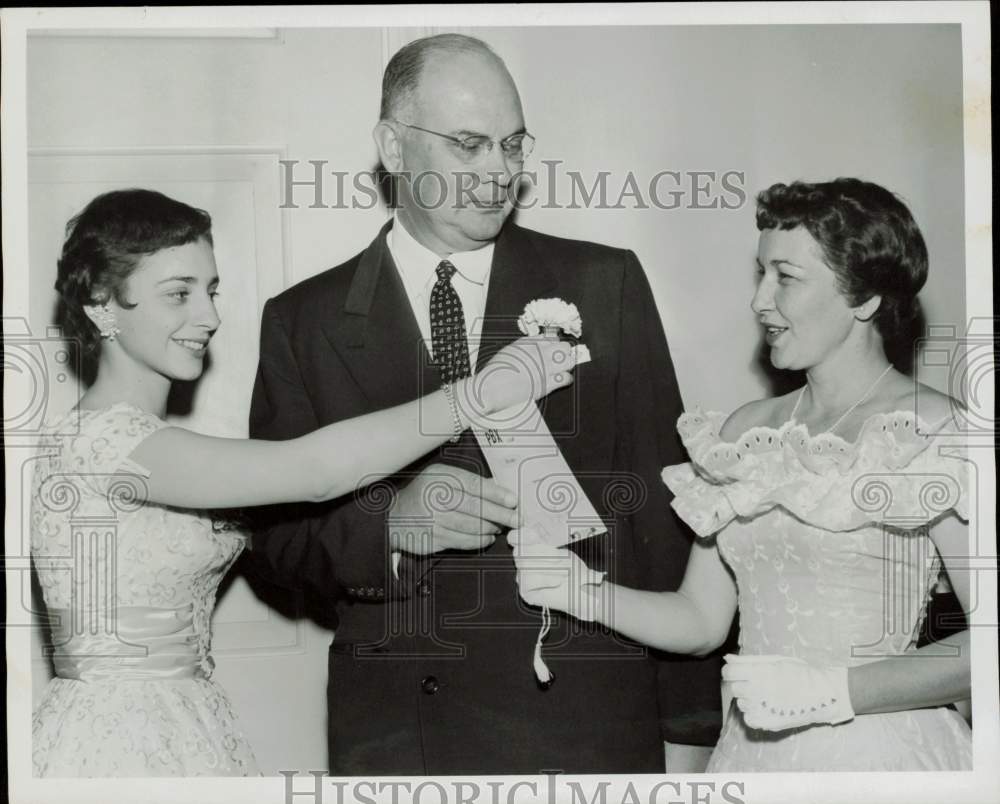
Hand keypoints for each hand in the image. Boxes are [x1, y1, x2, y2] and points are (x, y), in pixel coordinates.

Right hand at [388, 464, 517, 554]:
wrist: (395, 516)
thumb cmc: (425, 494)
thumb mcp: (442, 477)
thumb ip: (469, 481)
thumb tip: (500, 489)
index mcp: (440, 477)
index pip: (474, 485)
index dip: (497, 494)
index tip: (514, 501)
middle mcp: (435, 497)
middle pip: (476, 508)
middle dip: (501, 515)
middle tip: (517, 519)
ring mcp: (433, 520)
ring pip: (471, 527)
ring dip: (491, 528)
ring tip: (500, 527)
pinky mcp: (433, 539)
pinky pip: (463, 541)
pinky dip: (479, 541)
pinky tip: (486, 537)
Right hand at [475, 336, 575, 413]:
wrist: (491, 388)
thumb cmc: (496, 372)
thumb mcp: (509, 350)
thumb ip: (525, 345)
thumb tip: (538, 342)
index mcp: (529, 344)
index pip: (551, 338)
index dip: (554, 343)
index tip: (553, 348)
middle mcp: (539, 354)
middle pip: (564, 347)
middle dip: (564, 352)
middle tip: (561, 357)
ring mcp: (544, 369)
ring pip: (569, 361)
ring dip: (567, 364)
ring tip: (562, 368)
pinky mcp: (546, 385)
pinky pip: (566, 378)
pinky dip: (566, 378)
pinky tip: (561, 379)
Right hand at [508, 527, 604, 620]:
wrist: (580, 589)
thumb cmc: (571, 568)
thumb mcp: (560, 548)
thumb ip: (545, 540)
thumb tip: (534, 532)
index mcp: (529, 547)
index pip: (513, 537)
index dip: (521, 536)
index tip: (535, 536)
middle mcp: (522, 561)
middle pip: (520, 551)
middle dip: (543, 554)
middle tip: (560, 559)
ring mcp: (521, 576)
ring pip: (525, 565)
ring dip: (550, 568)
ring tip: (564, 572)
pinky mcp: (524, 591)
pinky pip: (529, 580)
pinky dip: (546, 579)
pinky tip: (557, 581)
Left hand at [722, 654, 853, 731]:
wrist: (824, 695)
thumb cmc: (800, 673)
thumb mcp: (776, 660)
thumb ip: (749, 660)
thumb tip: (727, 658)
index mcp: (760, 672)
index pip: (728, 672)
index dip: (731, 670)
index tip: (738, 672)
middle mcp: (758, 690)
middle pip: (733, 688)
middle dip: (742, 684)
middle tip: (757, 683)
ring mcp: (762, 708)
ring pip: (741, 704)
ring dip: (749, 699)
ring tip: (766, 695)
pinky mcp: (767, 723)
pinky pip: (748, 718)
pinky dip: (754, 713)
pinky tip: (767, 707)